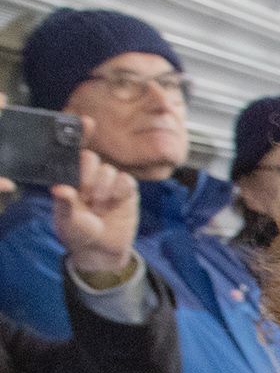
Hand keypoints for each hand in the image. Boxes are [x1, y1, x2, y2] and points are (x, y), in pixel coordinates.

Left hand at [51, 126, 139, 283]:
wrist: (102, 250)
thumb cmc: (78, 233)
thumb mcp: (67, 221)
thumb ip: (64, 204)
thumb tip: (60, 189)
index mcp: (69, 176)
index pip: (72, 151)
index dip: (79, 134)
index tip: (86, 122)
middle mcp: (88, 174)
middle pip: (91, 158)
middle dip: (88, 176)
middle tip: (86, 197)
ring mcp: (109, 181)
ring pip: (108, 170)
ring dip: (103, 190)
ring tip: (100, 208)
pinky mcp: (127, 190)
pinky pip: (126, 181)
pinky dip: (120, 192)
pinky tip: (115, 203)